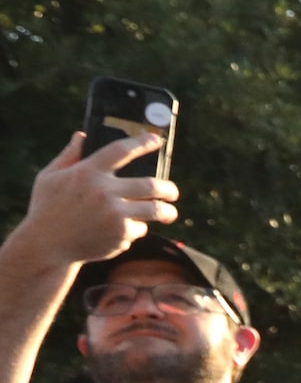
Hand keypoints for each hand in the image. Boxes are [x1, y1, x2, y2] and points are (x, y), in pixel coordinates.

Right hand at [19, 129, 178, 269]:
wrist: (47, 246)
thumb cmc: (47, 208)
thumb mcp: (49, 177)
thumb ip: (69, 156)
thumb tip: (82, 135)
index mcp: (87, 172)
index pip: (121, 150)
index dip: (142, 143)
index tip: (156, 140)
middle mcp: (104, 191)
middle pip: (151, 185)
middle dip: (168, 189)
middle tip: (172, 192)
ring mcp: (115, 214)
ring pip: (156, 209)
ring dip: (167, 211)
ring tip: (169, 212)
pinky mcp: (121, 234)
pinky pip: (140, 228)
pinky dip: (137, 228)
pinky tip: (129, 230)